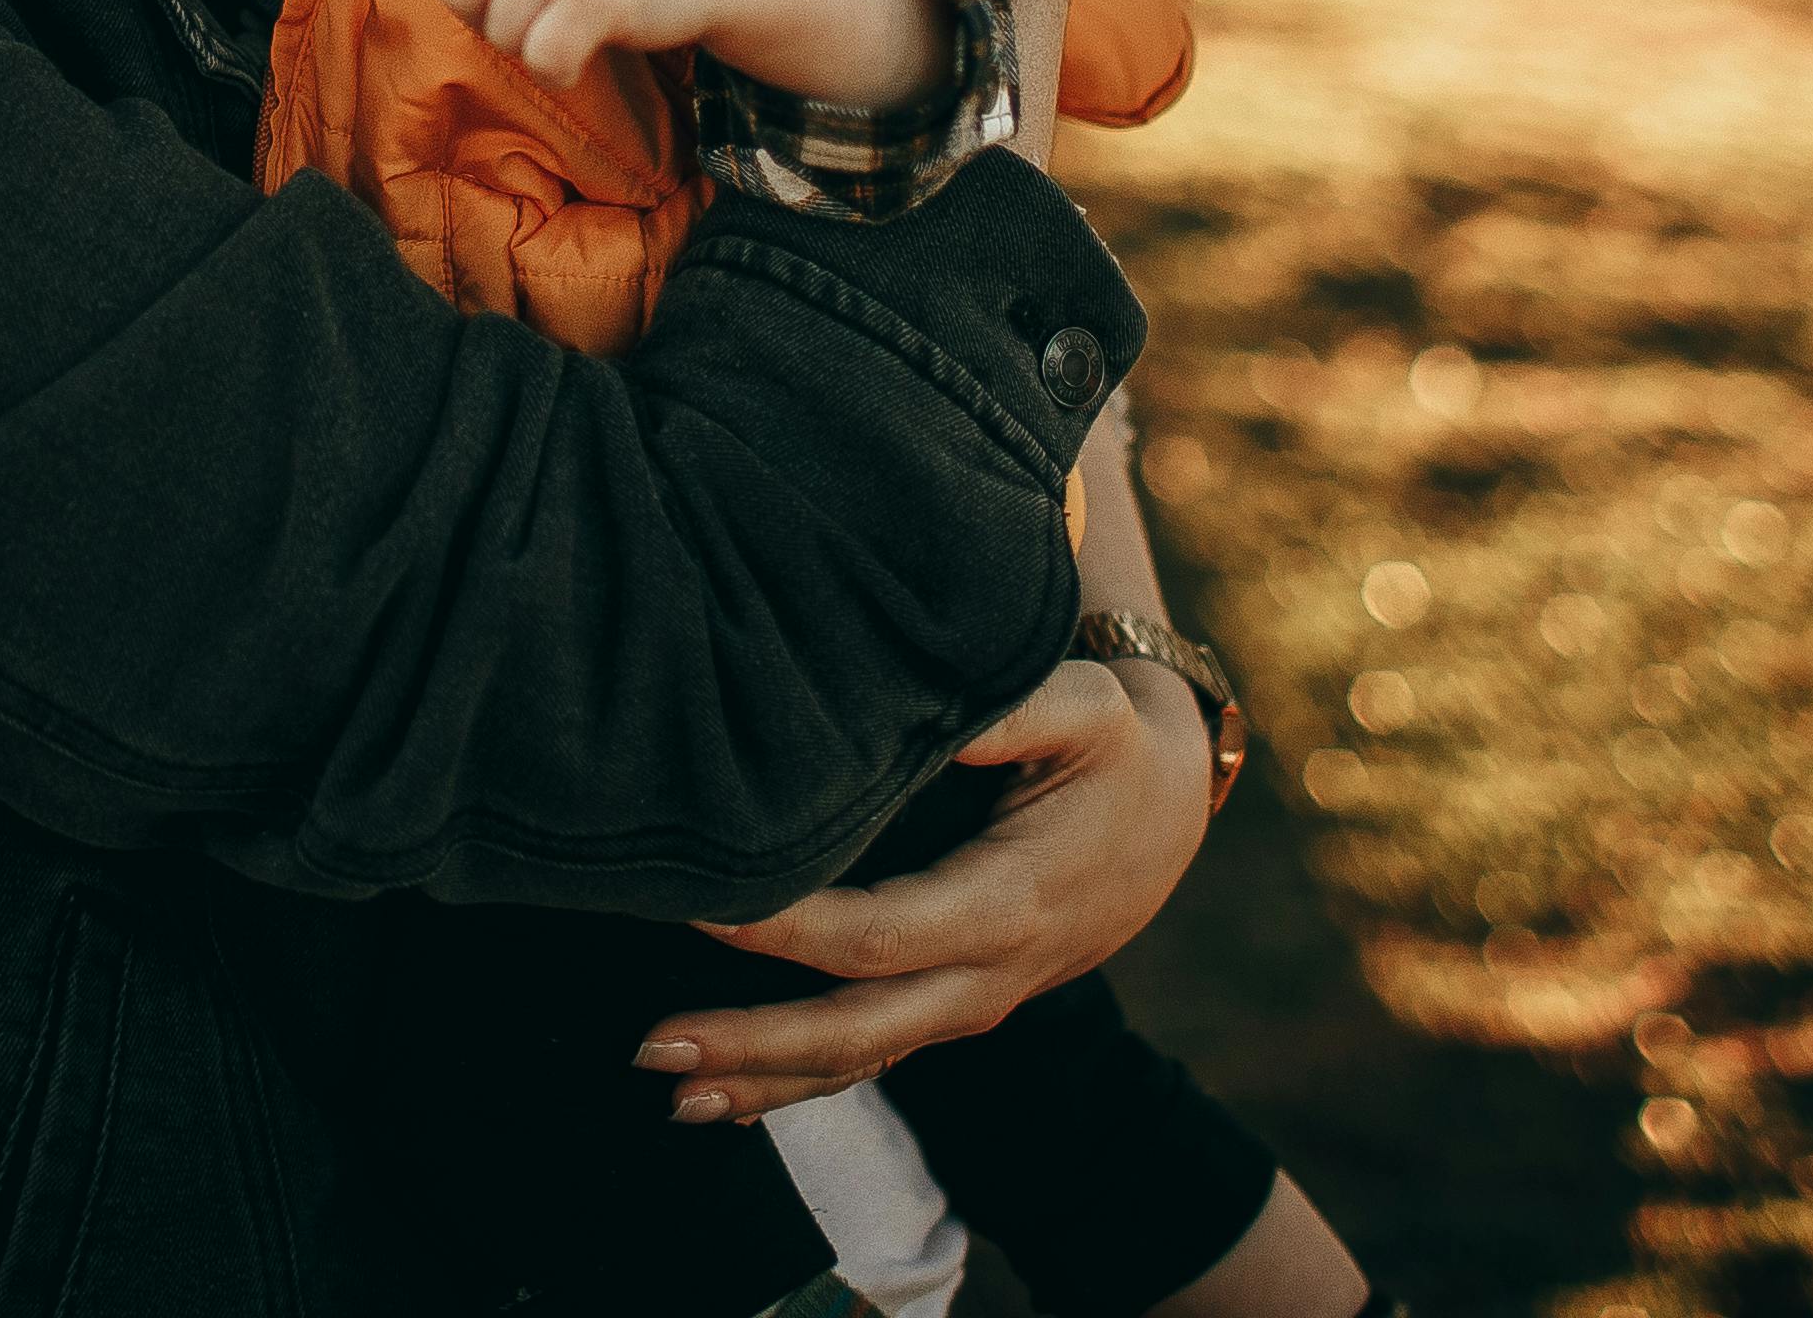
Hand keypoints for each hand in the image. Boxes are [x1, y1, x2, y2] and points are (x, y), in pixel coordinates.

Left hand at [625, 653, 1215, 1121]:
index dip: (786, 930)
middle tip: (650, 1046)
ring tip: (666, 1090)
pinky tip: (722, 1102)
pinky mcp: (951, 1008)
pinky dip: (795, 1088)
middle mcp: (987, 977)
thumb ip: (1008, 710)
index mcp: (1009, 904)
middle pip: (857, 1029)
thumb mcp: (1083, 710)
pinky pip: (870, 1060)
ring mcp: (969, 1006)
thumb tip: (918, 714)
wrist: (1163, 818)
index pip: (879, 935)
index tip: (699, 906)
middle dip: (754, 1043)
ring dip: (762, 1082)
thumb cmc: (1108, 750)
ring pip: (859, 1063)